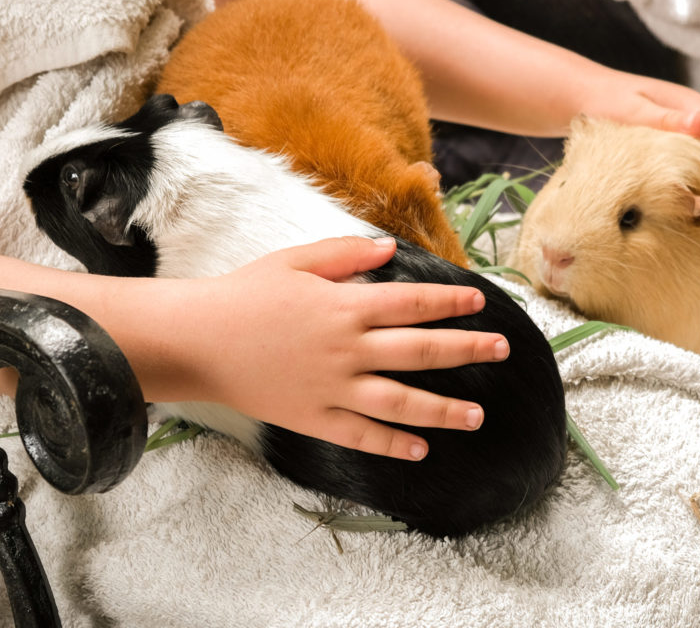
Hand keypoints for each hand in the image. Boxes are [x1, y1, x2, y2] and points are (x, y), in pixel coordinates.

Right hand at [170, 236, 508, 461]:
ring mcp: (333, 388)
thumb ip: (345, 254)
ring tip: (477, 415)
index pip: (413, 303)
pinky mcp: (314, 418)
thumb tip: (390, 249)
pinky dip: (394, 445)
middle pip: (420, 351)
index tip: (480, 303)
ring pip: (401, 402)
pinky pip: (363, 436)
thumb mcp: (294, 261)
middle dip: (467, 350)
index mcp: (345, 305)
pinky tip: (421, 450)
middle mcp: (347, 349)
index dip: (451, 303)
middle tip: (502, 350)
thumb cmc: (245, 295)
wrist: (198, 341)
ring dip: (444, 410)